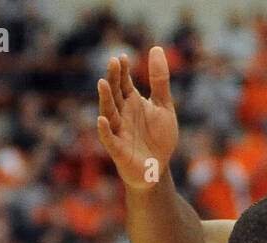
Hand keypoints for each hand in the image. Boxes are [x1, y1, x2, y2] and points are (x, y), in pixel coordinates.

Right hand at [96, 46, 178, 190]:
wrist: (158, 168)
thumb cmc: (159, 137)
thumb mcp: (164, 106)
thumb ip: (159, 81)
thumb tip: (156, 49)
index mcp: (132, 103)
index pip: (124, 83)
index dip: (123, 71)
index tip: (122, 57)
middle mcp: (122, 115)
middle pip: (115, 94)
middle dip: (114, 79)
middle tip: (114, 62)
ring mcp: (119, 131)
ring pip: (109, 112)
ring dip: (105, 98)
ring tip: (103, 82)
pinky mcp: (119, 150)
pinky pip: (109, 139)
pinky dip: (105, 130)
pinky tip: (102, 119)